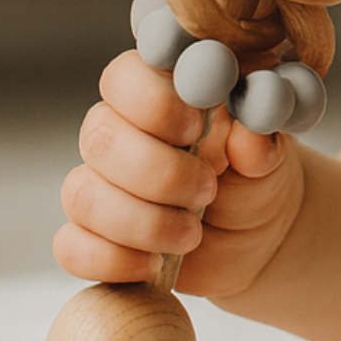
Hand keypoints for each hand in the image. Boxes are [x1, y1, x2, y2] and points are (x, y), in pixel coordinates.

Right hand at [53, 50, 304, 297]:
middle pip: (99, 137)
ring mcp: (101, 184)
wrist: (256, 233)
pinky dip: (113, 259)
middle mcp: (121, 132)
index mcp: (160, 94)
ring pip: (82, 194)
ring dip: (142, 221)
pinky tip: (153, 263)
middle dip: (157, 172)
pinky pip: (71, 246)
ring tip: (193, 234)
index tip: (193, 128)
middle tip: (207, 190)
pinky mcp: (93, 235)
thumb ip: (258, 140)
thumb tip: (248, 134)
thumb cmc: (256, 175)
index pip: (124, 76)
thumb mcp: (269, 155)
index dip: (151, 102)